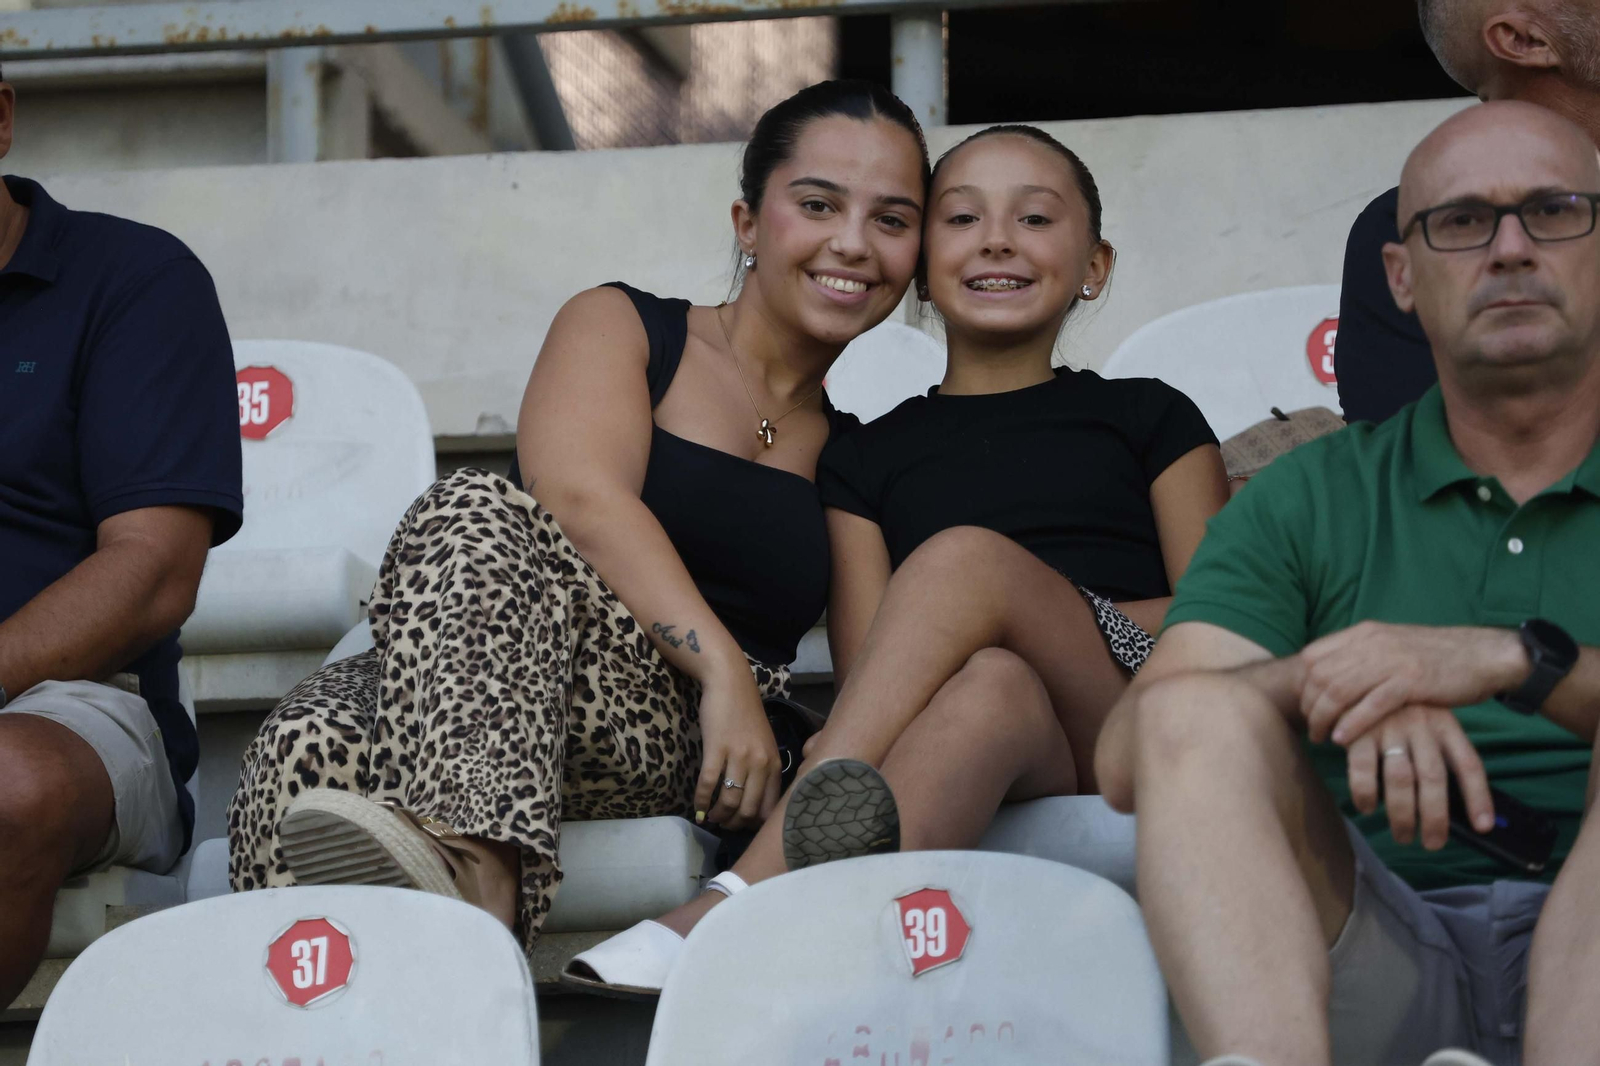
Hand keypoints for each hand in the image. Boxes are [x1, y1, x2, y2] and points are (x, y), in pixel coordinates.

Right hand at [694, 670, 781, 830]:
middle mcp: (759, 763)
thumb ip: (764, 769)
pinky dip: (700, 800)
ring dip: (717, 815)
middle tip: (723, 825)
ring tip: (710, 818)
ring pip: (729, 801)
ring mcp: (738, 756)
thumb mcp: (764, 743)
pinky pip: (708, 784)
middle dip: (734, 824)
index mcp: (774, 763)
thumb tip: (754, 801)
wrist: (730, 683)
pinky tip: (696, 806)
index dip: (754, 824)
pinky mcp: (716, 748)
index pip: (769, 807)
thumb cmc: (746, 713)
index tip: (742, 827)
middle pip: (749, 809)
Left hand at [1300, 622, 1525, 744]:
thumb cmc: (1434, 657)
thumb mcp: (1391, 646)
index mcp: (1364, 633)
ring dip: (1325, 718)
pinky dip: (1352, 722)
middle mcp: (1373, 642)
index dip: (1303, 685)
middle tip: (1313, 729)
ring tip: (1323, 738)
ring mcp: (1391, 660)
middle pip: (1320, 676)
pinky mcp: (1411, 680)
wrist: (1482, 654)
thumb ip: (1361, 656)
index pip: (1313, 656)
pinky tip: (1343, 739)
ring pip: (1339, 690)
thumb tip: (1329, 676)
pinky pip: (1371, 703)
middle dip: (1309, 706)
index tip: (1306, 707)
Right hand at [1345, 704, 1494, 849]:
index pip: (1468, 764)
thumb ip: (1436, 748)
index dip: (1478, 797)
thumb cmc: (1394, 705)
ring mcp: (1388, 727)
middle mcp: (1420, 725)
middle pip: (1434, 779)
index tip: (1483, 827)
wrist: (1353, 672)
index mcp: (1444, 723)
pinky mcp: (1358, 731)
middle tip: (1433, 843)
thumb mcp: (1425, 715)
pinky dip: (1366, 794)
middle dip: (1435, 817)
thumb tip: (1451, 799)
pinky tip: (1367, 807)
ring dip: (1402, 815)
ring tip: (1403, 836)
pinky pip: (1363, 771)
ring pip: (1401, 780)